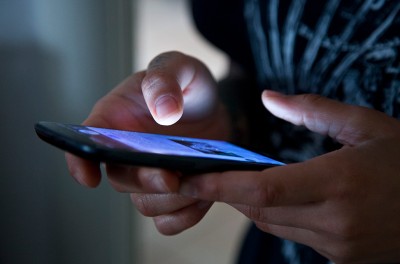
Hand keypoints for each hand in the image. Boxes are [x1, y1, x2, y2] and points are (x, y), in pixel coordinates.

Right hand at [65, 51, 229, 233]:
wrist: (214, 107)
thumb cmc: (187, 84)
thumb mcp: (179, 67)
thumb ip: (166, 78)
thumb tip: (163, 110)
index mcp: (115, 120)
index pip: (84, 144)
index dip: (79, 163)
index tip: (89, 178)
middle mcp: (127, 153)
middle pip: (121, 180)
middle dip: (144, 181)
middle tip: (170, 176)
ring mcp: (149, 176)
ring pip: (146, 204)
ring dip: (171, 199)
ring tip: (199, 180)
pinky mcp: (174, 192)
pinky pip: (171, 219)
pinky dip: (187, 213)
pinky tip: (205, 194)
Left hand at [179, 91, 399, 262]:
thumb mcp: (367, 125)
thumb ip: (313, 111)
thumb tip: (269, 98)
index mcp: (339, 183)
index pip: (262, 189)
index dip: (220, 185)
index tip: (188, 178)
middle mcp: (335, 221)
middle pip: (259, 208)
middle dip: (230, 191)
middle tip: (208, 172)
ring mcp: (338, 245)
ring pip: (273, 224)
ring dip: (253, 202)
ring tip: (244, 179)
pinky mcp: (342, 257)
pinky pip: (294, 235)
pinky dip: (279, 215)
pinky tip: (283, 197)